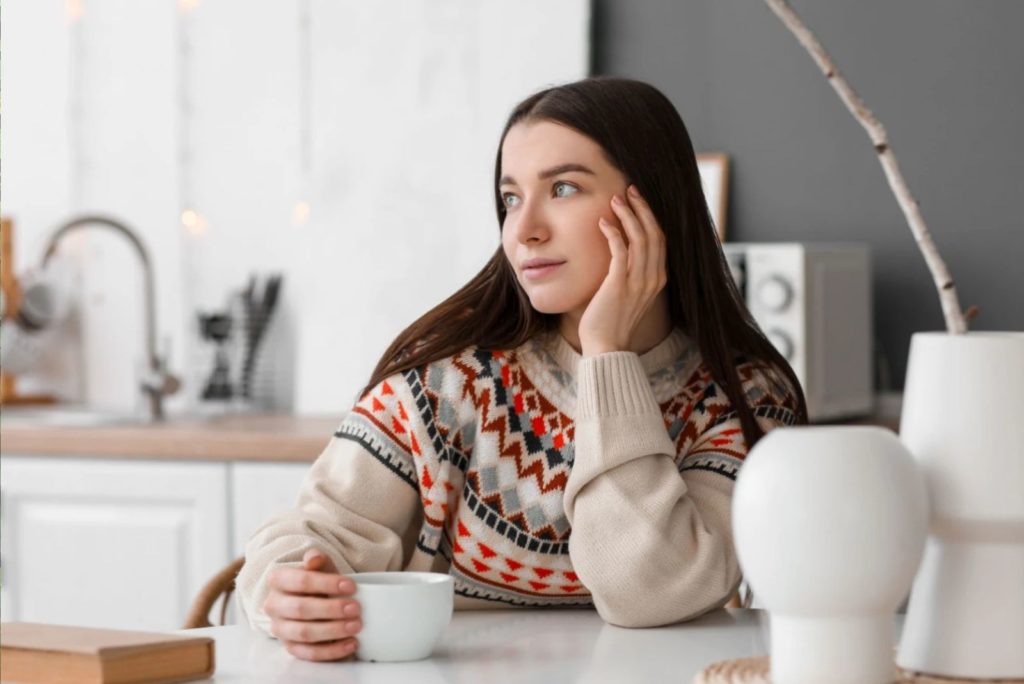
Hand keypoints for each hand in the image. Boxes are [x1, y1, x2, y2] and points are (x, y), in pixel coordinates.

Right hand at [264, 548, 361, 660]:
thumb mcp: (321, 568)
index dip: (327, 584)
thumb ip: (318, 561)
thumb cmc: (320, 583)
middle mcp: (273, 605)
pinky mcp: (290, 648)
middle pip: (301, 609)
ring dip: (333, 631)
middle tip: (356, 608)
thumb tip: (314, 557)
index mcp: (278, 580)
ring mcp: (280, 629)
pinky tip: (351, 643)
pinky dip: (332, 651)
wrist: (316, 602)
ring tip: (356, 626)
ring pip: (304, 633)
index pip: (301, 581)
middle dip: (331, 609)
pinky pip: (309, 653)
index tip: (352, 586)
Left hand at [578, 185, 667, 354]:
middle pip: (655, 233)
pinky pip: (620, 251)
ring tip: (616, 199)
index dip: (651, 217)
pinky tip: (603, 222)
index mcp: (658, 279)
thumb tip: (621, 253)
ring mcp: (638, 282)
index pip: (661, 240)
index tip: (638, 200)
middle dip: (642, 208)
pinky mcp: (620, 285)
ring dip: (628, 215)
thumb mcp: (628, 294)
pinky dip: (613, 232)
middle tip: (629, 190)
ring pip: (641, 238)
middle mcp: (653, 279)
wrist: (606, 347)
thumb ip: (630, 274)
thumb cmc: (610, 321)